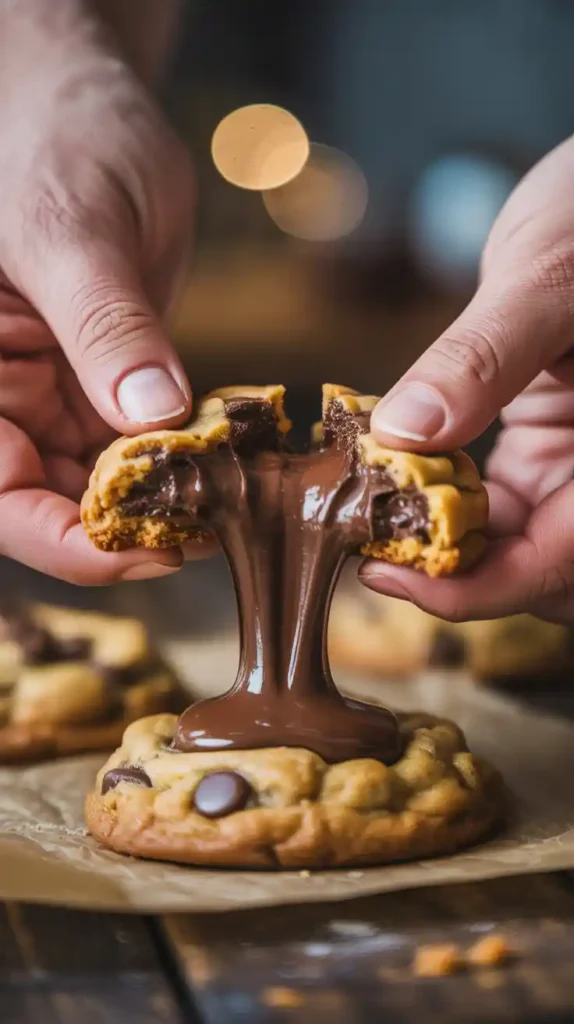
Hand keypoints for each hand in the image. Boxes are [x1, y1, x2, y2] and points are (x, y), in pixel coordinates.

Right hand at [0, 7, 195, 583]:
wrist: (90, 109)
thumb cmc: (54, 142)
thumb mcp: (73, 230)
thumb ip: (106, 327)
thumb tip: (152, 419)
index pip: (1, 495)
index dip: (68, 542)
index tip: (148, 549)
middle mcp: (5, 400)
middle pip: (52, 506)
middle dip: (128, 530)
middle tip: (210, 531)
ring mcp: (54, 396)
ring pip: (103, 484)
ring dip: (163, 501)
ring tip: (230, 502)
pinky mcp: (105, 383)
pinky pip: (141, 444)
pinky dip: (182, 461)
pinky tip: (227, 462)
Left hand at [362, 135, 573, 624]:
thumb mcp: (549, 276)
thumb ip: (484, 356)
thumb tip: (404, 431)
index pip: (562, 562)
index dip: (481, 588)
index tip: (392, 576)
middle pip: (544, 578)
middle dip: (462, 578)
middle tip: (371, 547)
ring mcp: (573, 473)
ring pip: (515, 552)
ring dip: (445, 547)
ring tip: (373, 514)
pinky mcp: (543, 459)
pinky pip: (495, 511)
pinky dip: (442, 506)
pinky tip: (393, 479)